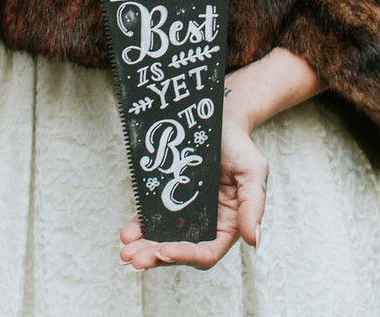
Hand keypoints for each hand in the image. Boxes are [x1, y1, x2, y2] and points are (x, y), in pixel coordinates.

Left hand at [119, 112, 268, 269]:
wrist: (220, 120)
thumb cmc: (240, 147)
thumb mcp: (254, 172)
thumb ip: (253, 205)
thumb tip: (253, 240)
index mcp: (227, 225)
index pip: (206, 252)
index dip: (185, 255)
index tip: (165, 251)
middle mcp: (205, 224)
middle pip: (180, 250)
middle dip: (156, 257)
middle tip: (134, 259)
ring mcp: (186, 213)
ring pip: (163, 238)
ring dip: (144, 248)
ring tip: (125, 251)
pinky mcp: (169, 198)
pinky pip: (153, 218)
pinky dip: (140, 227)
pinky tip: (127, 232)